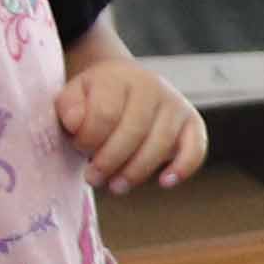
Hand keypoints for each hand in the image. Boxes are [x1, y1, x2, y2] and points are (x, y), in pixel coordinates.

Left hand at [56, 52, 209, 189]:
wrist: (123, 84)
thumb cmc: (94, 99)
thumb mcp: (73, 96)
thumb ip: (68, 108)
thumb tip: (75, 123)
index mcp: (119, 77)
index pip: (105, 114)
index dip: (88, 140)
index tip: (78, 147)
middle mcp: (153, 86)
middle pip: (133, 131)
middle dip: (109, 161)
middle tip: (93, 178)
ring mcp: (176, 104)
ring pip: (160, 144)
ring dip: (136, 172)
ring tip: (116, 186)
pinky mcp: (193, 123)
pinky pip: (196, 148)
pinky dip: (183, 167)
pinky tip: (165, 182)